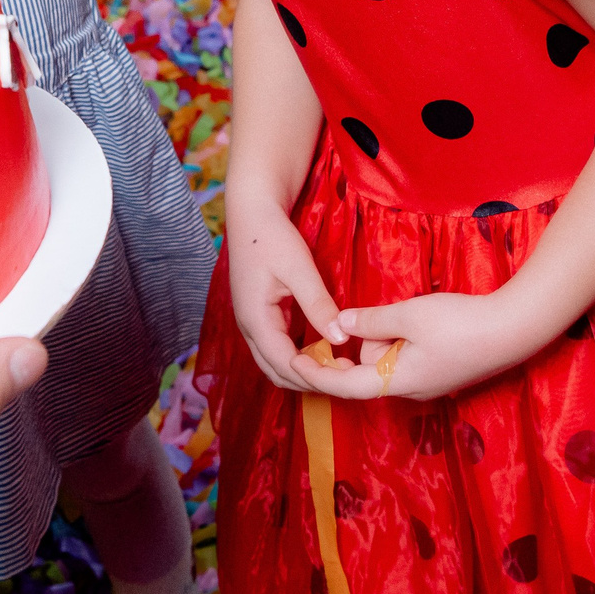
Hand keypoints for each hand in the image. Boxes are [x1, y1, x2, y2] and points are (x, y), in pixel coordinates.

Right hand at [224, 202, 347, 392]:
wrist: (251, 212)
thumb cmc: (272, 236)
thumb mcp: (298, 268)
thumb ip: (318, 304)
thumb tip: (341, 338)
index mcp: (255, 320)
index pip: (283, 364)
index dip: (313, 377)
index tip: (345, 377)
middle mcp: (248, 327)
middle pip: (276, 372)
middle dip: (308, 381)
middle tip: (345, 378)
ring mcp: (251, 322)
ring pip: (274, 362)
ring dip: (303, 371)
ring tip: (336, 367)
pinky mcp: (259, 315)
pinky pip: (276, 347)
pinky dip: (297, 356)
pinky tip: (322, 350)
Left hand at [315, 290, 535, 400]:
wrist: (515, 331)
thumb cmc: (460, 324)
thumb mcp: (409, 315)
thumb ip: (371, 320)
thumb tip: (341, 324)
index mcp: (396, 382)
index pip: (345, 385)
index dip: (317, 375)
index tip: (292, 364)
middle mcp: (409, 390)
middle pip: (367, 368)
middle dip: (366, 341)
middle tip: (376, 316)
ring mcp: (427, 383)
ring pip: (387, 359)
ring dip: (388, 336)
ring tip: (414, 314)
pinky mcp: (440, 372)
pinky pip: (406, 357)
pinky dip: (403, 339)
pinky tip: (424, 319)